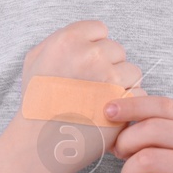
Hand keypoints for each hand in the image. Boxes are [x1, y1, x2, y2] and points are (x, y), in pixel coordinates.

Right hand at [18, 20, 144, 172]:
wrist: (40, 143)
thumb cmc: (36, 103)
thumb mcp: (34, 60)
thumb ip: (58, 41)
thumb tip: (84, 37)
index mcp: (68, 39)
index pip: (100, 29)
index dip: (93, 47)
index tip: (84, 65)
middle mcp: (91, 55)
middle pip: (117, 49)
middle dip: (108, 66)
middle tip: (89, 87)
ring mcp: (110, 78)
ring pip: (132, 70)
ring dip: (121, 84)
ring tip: (98, 100)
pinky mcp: (124, 102)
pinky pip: (139, 93)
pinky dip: (128, 104)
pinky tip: (108, 112)